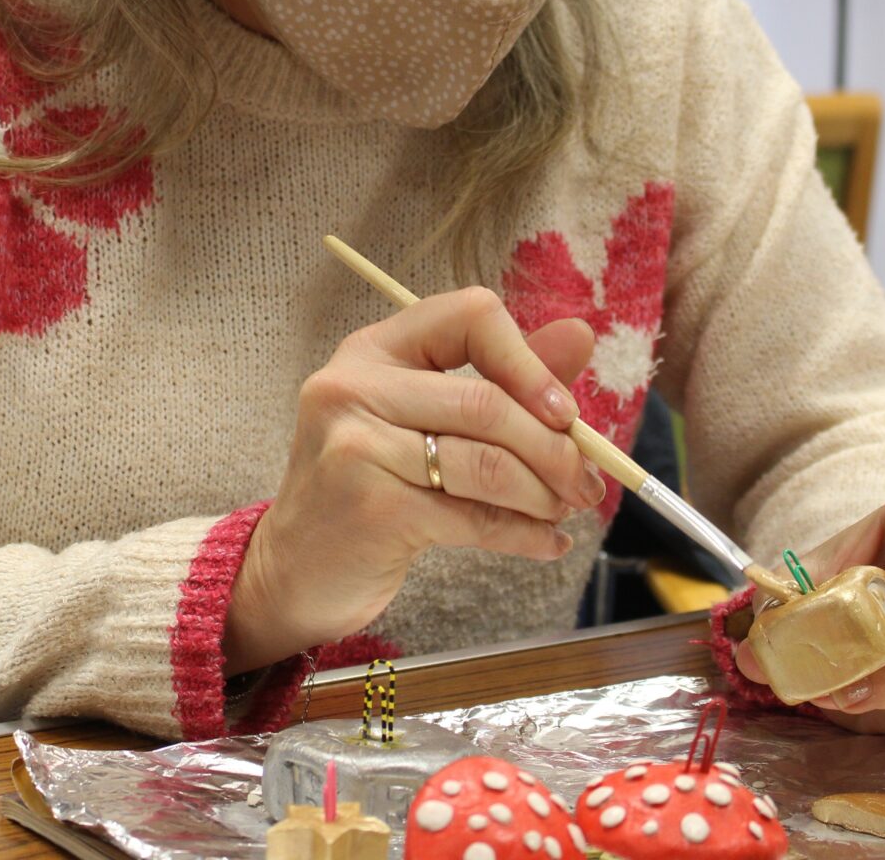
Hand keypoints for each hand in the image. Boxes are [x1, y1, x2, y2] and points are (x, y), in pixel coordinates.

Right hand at [223, 288, 602, 673]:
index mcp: (374, 349)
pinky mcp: (370, 509)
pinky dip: (525, 535)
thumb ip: (503, 377)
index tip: (566, 411)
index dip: (529, 361)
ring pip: (486, 464)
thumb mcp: (427, 420)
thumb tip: (581, 335)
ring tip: (566, 511)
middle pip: (486, 403)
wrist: (295, 569)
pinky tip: (546, 543)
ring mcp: (356, 446)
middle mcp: (354, 386)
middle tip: (588, 483)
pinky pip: (474, 518)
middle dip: (555, 449)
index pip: (469, 316)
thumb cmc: (371, 486)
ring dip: (545, 495)